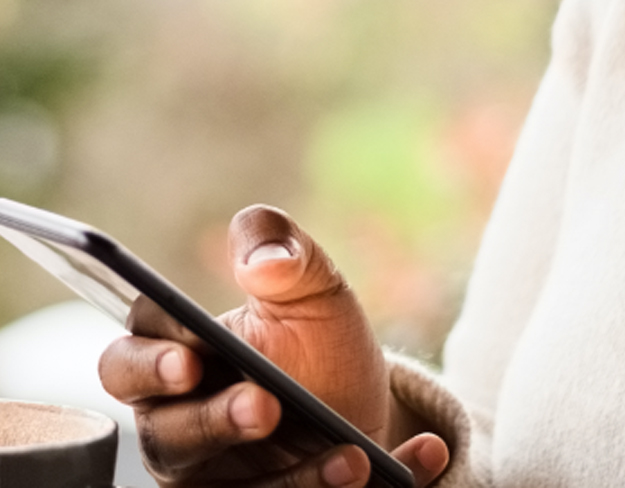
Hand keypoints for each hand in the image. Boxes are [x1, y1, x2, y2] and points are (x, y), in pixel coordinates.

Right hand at [99, 205, 449, 487]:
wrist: (362, 398)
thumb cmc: (314, 338)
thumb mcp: (312, 286)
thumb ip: (283, 250)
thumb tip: (266, 261)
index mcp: (175, 361)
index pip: (127, 363)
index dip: (149, 365)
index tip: (191, 359)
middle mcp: (178, 429)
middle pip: (168, 437)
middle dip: (215, 422)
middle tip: (264, 406)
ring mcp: (213, 480)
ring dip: (293, 480)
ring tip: (353, 460)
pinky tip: (407, 462)